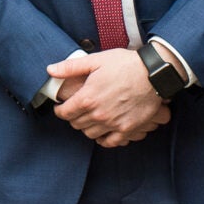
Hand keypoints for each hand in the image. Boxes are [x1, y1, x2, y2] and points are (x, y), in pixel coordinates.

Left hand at [48, 50, 170, 146]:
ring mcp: (113, 124)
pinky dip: (104, 139)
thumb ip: (70, 67)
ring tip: (89, 119)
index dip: (60, 110)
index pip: (65, 113)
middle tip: (76, 110)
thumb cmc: (124, 64)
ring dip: (87, 127)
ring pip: (90, 134)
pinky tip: (103, 132)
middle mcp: (98, 114)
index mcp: (87, 98)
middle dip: (73, 117)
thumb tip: (50, 70)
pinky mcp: (128, 129)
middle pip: (76, 124)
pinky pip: (110, 142)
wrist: (153, 74)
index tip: (61, 107)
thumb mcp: (95, 61)